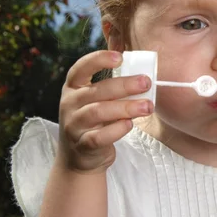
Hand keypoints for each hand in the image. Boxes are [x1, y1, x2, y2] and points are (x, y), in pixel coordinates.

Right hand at [58, 50, 152, 172]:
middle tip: (145, 83)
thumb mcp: (96, 100)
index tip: (120, 57)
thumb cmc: (94, 122)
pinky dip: (116, 130)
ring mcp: (74, 125)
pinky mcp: (82, 145)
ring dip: (126, 107)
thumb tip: (141, 74)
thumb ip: (112, 87)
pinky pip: (99, 136)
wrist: (79, 158)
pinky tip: (129, 124)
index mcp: (73, 87)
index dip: (99, 60)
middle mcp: (70, 104)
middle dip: (124, 85)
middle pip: (97, 90)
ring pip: (98, 112)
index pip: (81, 68)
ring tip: (147, 106)